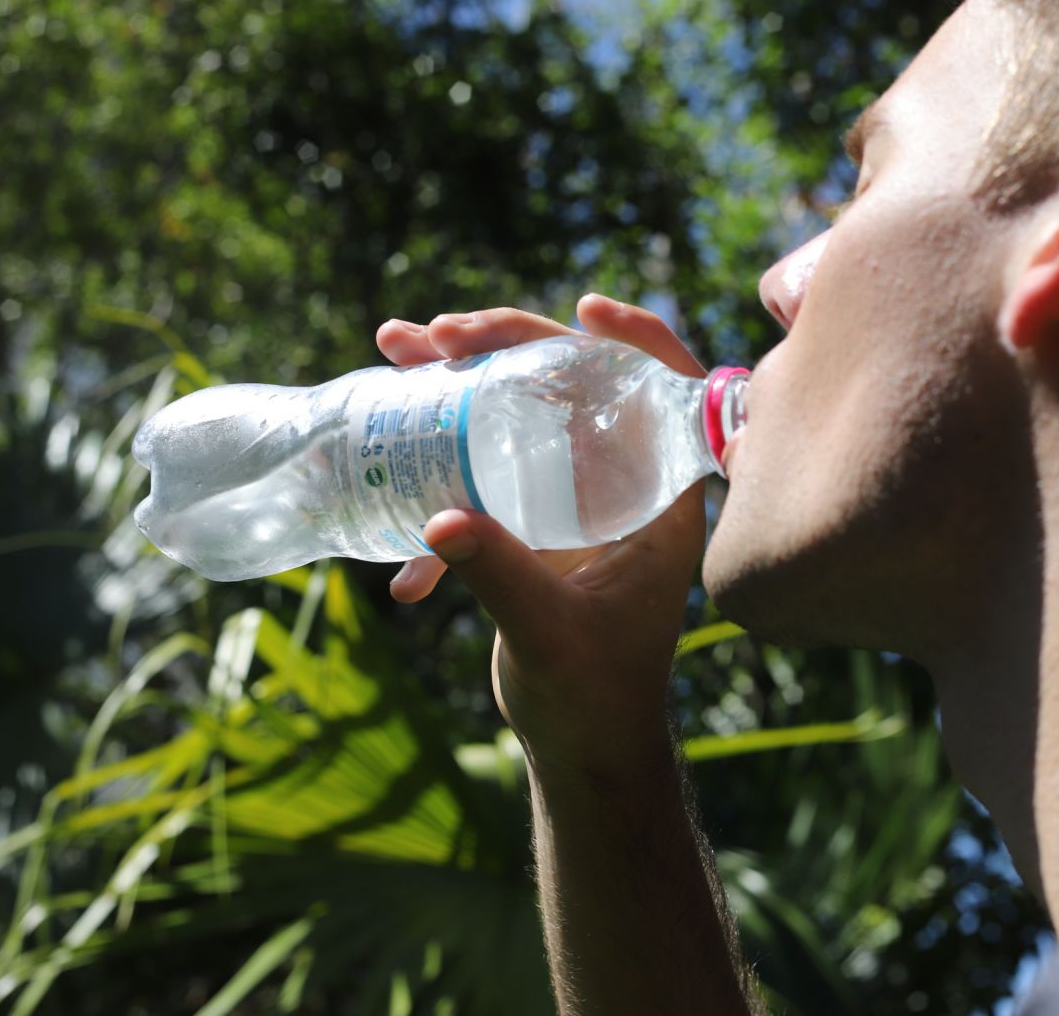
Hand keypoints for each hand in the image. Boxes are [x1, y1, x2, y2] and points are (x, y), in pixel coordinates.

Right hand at [374, 295, 707, 777]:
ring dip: (457, 384)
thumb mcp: (548, 634)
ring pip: (522, 416)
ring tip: (392, 351)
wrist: (581, 748)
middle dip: (505, 347)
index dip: (637, 337)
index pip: (667, 392)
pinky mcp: (535, 524)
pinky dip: (439, 472)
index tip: (583, 310)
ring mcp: (576, 502)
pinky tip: (391, 501)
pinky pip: (487, 467)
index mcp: (660, 503)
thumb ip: (499, 576)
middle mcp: (623, 489)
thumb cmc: (593, 699)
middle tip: (435, 335)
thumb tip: (438, 520)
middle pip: (574, 386)